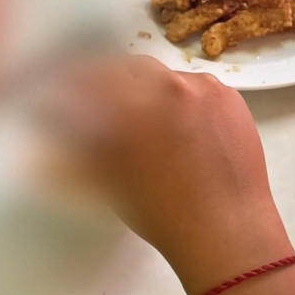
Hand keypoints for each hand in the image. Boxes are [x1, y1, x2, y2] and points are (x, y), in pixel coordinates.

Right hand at [42, 55, 294, 294]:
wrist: (225, 226)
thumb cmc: (161, 212)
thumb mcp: (106, 175)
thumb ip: (82, 137)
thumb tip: (63, 114)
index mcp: (128, 104)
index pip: (92, 74)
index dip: (79, 81)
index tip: (76, 92)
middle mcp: (166, 85)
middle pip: (132, 67)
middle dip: (120, 82)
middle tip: (119, 109)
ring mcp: (203, 88)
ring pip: (170, 76)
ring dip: (158, 91)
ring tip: (162, 127)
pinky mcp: (231, 96)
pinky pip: (201, 89)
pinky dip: (190, 101)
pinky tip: (192, 131)